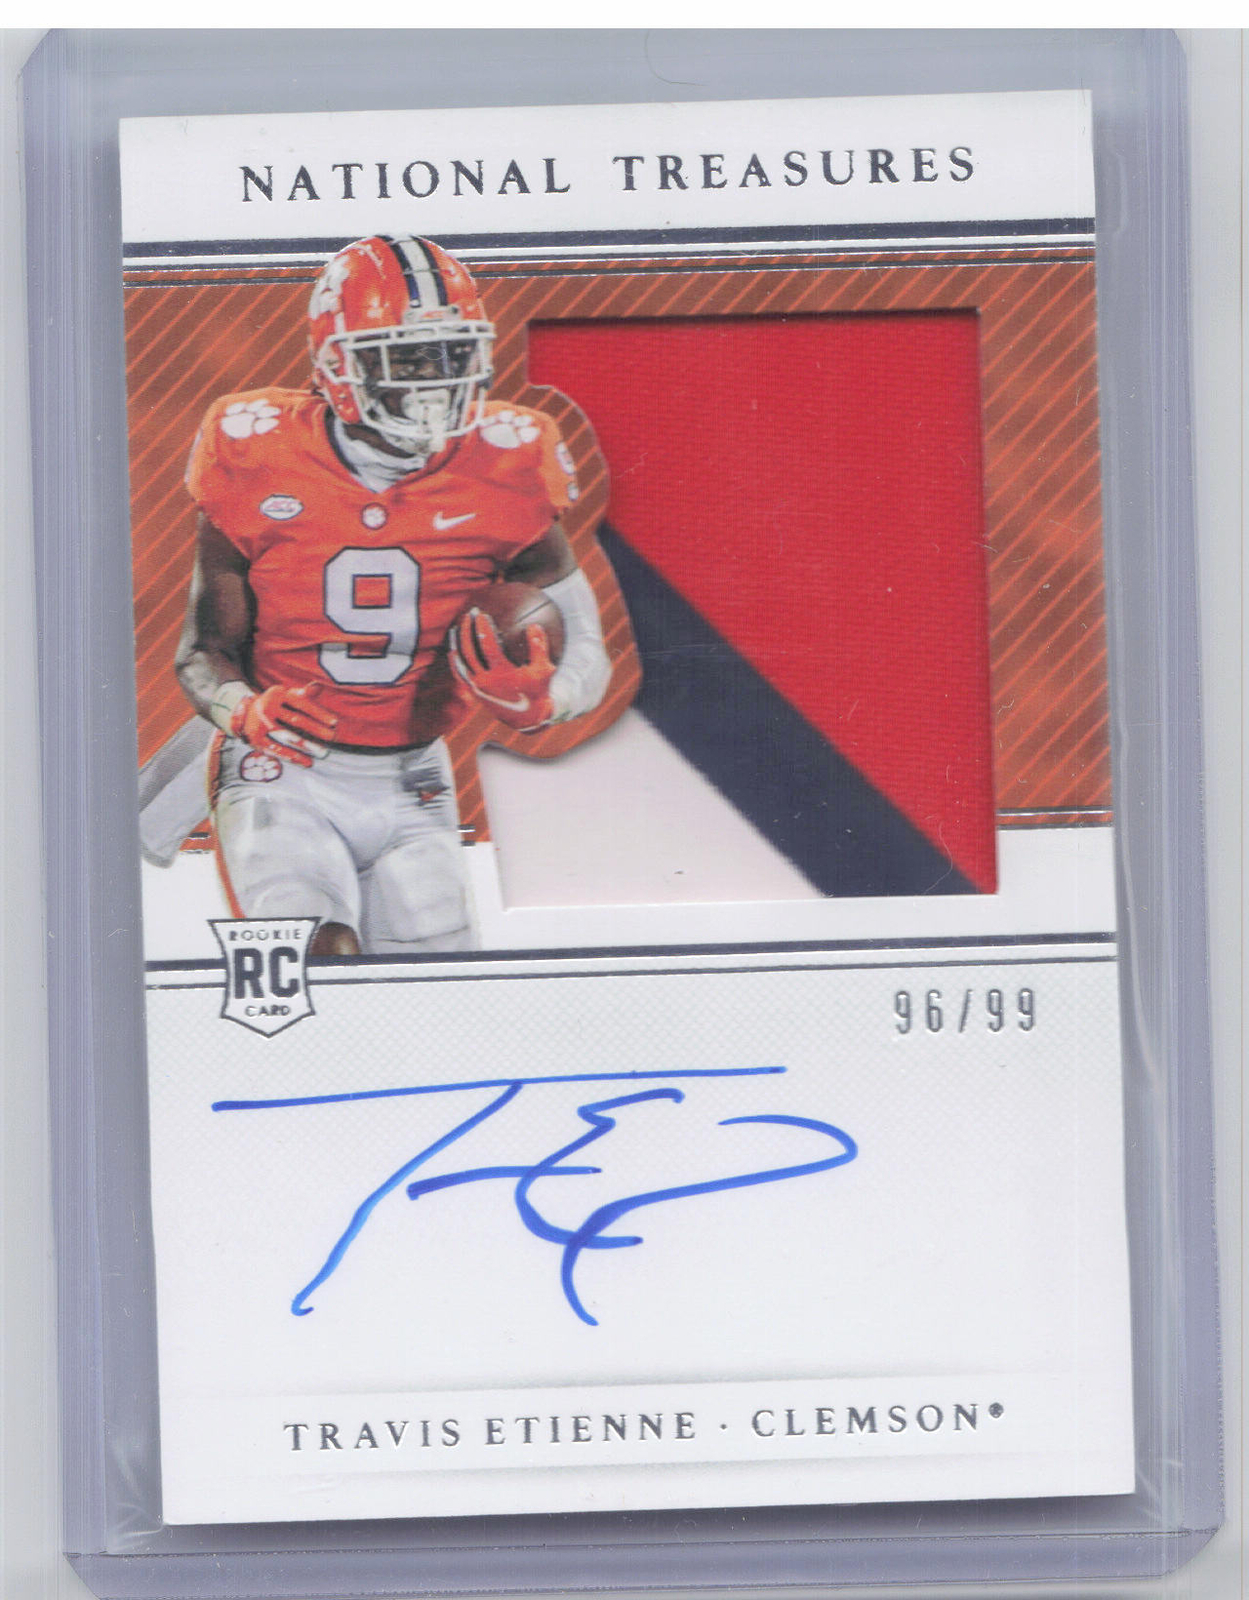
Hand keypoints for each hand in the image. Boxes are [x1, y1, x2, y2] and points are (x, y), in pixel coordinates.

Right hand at [227, 683, 337, 766]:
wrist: (245, 713)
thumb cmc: (276, 704)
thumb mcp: (286, 695)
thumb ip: (303, 693)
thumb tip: (318, 687)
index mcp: (277, 693)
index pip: (301, 703)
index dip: (319, 713)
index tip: (335, 722)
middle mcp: (267, 706)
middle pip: (295, 720)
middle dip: (316, 730)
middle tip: (332, 737)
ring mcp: (259, 723)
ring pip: (287, 736)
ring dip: (306, 745)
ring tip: (322, 752)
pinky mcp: (255, 738)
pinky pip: (276, 749)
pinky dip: (292, 757)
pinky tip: (306, 762)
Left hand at [450, 609, 555, 730]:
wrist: (527, 718)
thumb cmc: (537, 692)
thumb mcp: (543, 670)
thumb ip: (539, 647)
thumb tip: (535, 625)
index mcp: (502, 673)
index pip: (488, 645)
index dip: (483, 628)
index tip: (481, 614)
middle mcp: (486, 680)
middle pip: (470, 650)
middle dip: (467, 630)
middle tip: (469, 615)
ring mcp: (478, 687)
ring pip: (461, 661)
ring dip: (458, 643)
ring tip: (457, 628)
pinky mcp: (474, 692)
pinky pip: (460, 674)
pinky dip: (455, 661)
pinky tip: (453, 650)